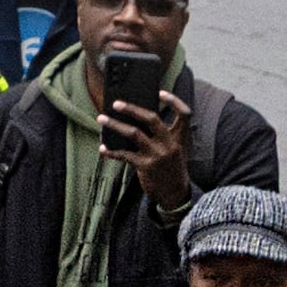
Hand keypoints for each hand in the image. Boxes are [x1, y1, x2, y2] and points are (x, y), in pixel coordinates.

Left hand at [99, 89, 195, 214]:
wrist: (174, 193)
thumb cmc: (171, 168)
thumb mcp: (175, 149)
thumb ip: (163, 135)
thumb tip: (136, 120)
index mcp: (180, 137)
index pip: (184, 113)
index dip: (174, 101)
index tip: (160, 92)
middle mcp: (169, 143)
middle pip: (151, 119)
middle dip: (132, 109)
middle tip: (116, 103)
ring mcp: (157, 154)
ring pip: (133, 134)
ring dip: (115, 125)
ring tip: (101, 119)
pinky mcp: (145, 166)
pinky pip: (124, 155)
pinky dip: (112, 151)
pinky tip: (102, 149)